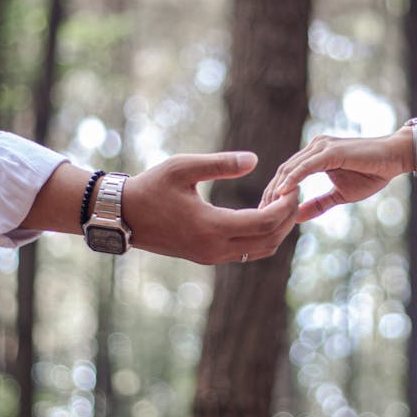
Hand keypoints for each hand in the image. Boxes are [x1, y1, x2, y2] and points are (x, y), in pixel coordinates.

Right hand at [123, 151, 297, 262]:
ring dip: (276, 228)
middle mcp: (214, 248)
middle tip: (293, 192)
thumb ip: (220, 164)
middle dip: (287, 217)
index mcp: (211, 227)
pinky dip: (261, 235)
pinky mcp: (207, 257)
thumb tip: (255, 159)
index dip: (285, 205)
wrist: (123, 215)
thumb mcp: (183, 167)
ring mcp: (211, 256)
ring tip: (278, 200)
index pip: (265, 222)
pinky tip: (259, 211)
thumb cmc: (151, 187)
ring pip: (260, 250)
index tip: (292, 184)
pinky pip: (247, 251)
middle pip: (270, 240)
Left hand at [261, 130, 413, 222]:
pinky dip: (293, 179)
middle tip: (259, 214)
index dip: (274, 193)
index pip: (287, 175)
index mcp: (314, 157)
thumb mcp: (339, 195)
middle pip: (284, 171)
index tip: (265, 213)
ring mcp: (321, 147)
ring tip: (267, 208)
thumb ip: (319, 204)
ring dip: (278, 189)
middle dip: (271, 193)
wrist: (394, 159)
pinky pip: (306, 166)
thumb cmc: (370, 174)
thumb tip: (297, 217)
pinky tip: (283, 193)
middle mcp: (314, 148)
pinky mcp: (330, 151)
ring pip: (291, 168)